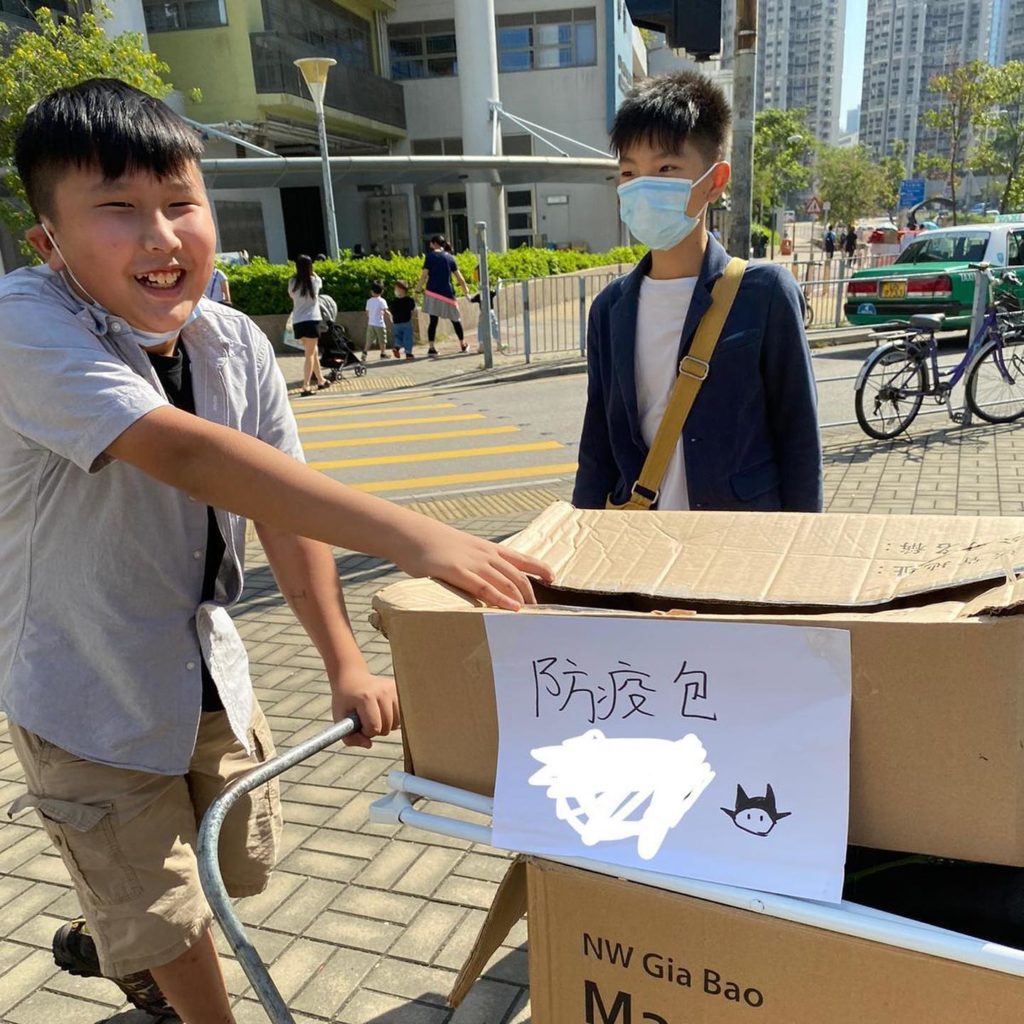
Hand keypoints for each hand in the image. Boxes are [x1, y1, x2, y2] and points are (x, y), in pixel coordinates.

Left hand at [330, 666, 399, 748]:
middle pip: (387, 726)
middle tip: (366, 720)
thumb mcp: (340, 719)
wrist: (352, 678)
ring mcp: (393, 689)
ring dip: (386, 725)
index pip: (373, 727)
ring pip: (396, 723)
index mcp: (366, 698)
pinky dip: (393, 719)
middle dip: (376, 729)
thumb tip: (369, 745)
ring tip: (375, 715)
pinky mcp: (399, 689)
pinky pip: (401, 715)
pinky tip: (383, 712)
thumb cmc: (345, 701)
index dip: (365, 731)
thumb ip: (350, 738)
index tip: (358, 724)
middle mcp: (382, 692)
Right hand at [393, 520, 553, 609]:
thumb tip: (483, 575)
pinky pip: (484, 588)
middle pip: (517, 575)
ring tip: (532, 614)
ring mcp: (472, 563)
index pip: (521, 558)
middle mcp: (485, 555)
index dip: (539, 567)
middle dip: (531, 593)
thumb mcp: (462, 548)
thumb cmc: (435, 544)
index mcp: (487, 548)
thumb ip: (475, 561)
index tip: (552, 577)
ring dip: (521, 599)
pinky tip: (512, 608)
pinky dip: (501, 599)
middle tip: (539, 611)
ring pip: (506, 582)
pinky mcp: (457, 572)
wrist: (412, 533)